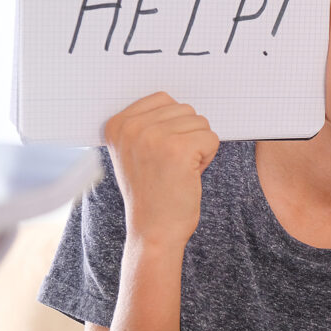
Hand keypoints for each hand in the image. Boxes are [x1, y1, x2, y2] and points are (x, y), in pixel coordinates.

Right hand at [104, 92, 219, 247]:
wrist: (153, 231)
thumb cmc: (151, 193)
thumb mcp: (135, 152)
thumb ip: (148, 124)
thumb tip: (179, 102)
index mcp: (118, 124)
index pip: (164, 99)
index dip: (173, 126)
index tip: (159, 154)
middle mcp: (132, 127)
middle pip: (184, 109)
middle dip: (188, 136)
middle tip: (171, 165)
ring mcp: (154, 137)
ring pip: (200, 123)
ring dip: (198, 147)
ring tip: (179, 170)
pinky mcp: (178, 149)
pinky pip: (211, 138)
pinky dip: (208, 157)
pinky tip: (189, 175)